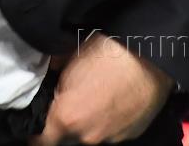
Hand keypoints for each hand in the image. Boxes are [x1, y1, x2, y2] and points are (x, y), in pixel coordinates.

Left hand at [29, 32, 173, 144]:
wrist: (151, 56)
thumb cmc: (108, 52)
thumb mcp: (70, 56)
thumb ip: (53, 73)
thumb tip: (47, 73)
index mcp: (66, 118)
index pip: (41, 141)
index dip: (37, 132)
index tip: (37, 123)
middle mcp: (87, 136)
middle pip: (67, 136)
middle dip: (67, 120)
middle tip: (72, 98)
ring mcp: (111, 138)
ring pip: (91, 133)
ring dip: (90, 120)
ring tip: (98, 95)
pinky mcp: (131, 135)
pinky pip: (112, 131)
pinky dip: (109, 120)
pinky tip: (115, 99)